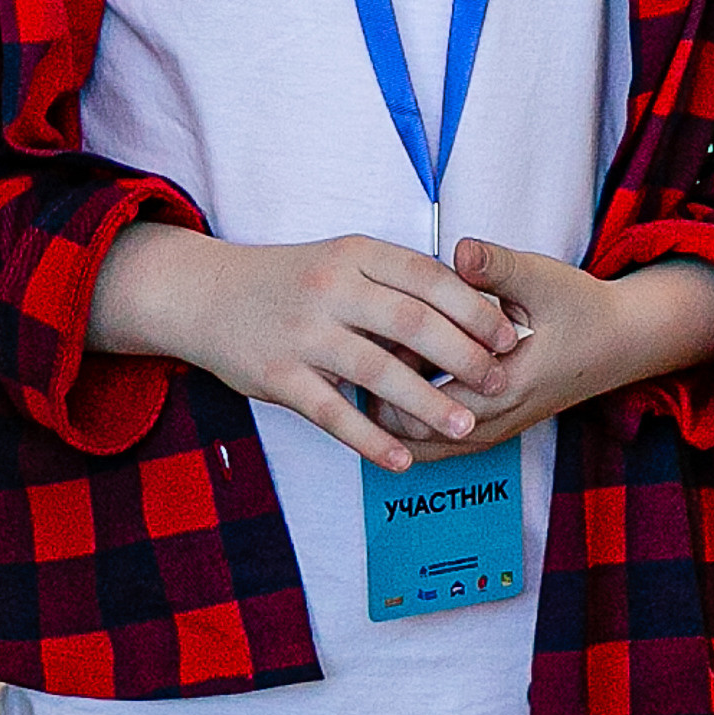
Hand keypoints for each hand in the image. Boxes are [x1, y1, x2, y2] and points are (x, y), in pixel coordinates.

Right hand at [88, 225, 521, 473]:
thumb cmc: (288, 281)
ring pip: (376, 370)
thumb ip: (394, 283)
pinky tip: (402, 460)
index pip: (428, 276)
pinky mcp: (277, 375)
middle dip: (463, 355)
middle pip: (411, 321)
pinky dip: (371, 439)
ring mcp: (302, 332)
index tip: (510, 335)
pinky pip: (332, 413)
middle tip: (499, 382)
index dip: (474, 307)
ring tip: (465, 425)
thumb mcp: (340, 261)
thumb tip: (469, 313)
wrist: (203, 294)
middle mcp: (330, 288)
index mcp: (353, 254)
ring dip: (426, 401)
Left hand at [398, 241, 713, 458]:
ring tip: (372, 368)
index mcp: (508, 386)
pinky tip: (397, 380)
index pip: (429, 407)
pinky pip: (442, 441)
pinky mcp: (493, 426)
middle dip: (383, 398)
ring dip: (397, 414)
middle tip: (361, 354)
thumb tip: (460, 250)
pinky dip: (415, 421)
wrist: (619, 341)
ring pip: (425, 445)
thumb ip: (496, 267)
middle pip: (416, 433)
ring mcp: (495, 430)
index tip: (369, 340)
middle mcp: (499, 420)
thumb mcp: (539, 277)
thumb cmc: (578, 307)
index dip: (390, 376)